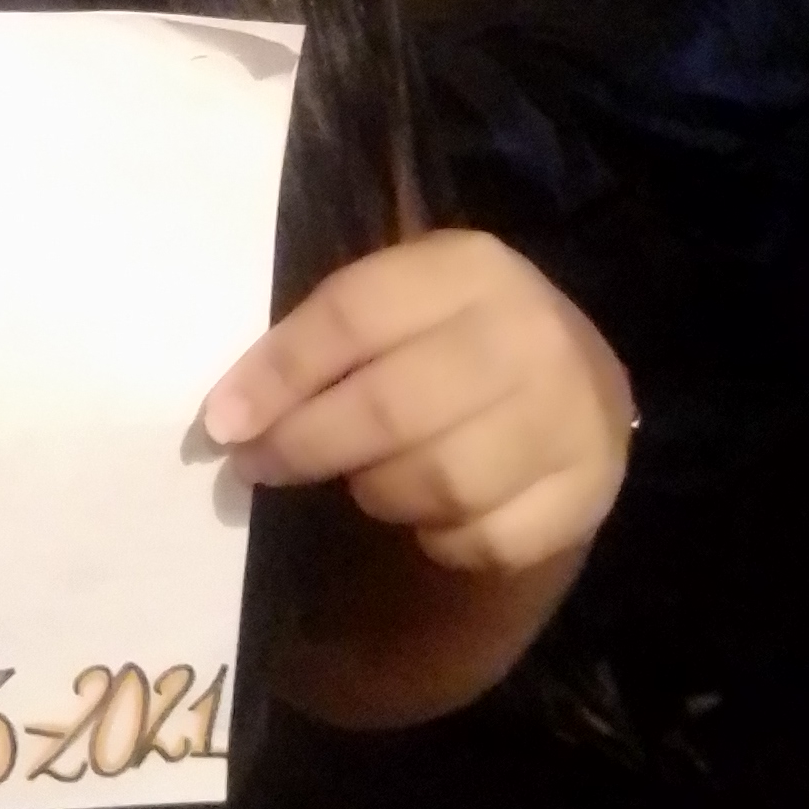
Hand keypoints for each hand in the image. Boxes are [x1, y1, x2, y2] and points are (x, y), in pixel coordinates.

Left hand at [201, 230, 632, 575]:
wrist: (575, 382)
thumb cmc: (451, 340)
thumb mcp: (400, 305)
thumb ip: (325, 340)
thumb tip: (233, 412)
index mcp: (469, 268)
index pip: (353, 315)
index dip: (278, 372)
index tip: (222, 422)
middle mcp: (529, 334)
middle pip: (391, 406)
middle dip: (306, 443)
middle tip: (258, 465)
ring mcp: (570, 417)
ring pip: (438, 480)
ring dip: (377, 491)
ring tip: (363, 477)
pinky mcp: (586, 493)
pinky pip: (484, 539)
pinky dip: (440, 537)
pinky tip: (432, 512)